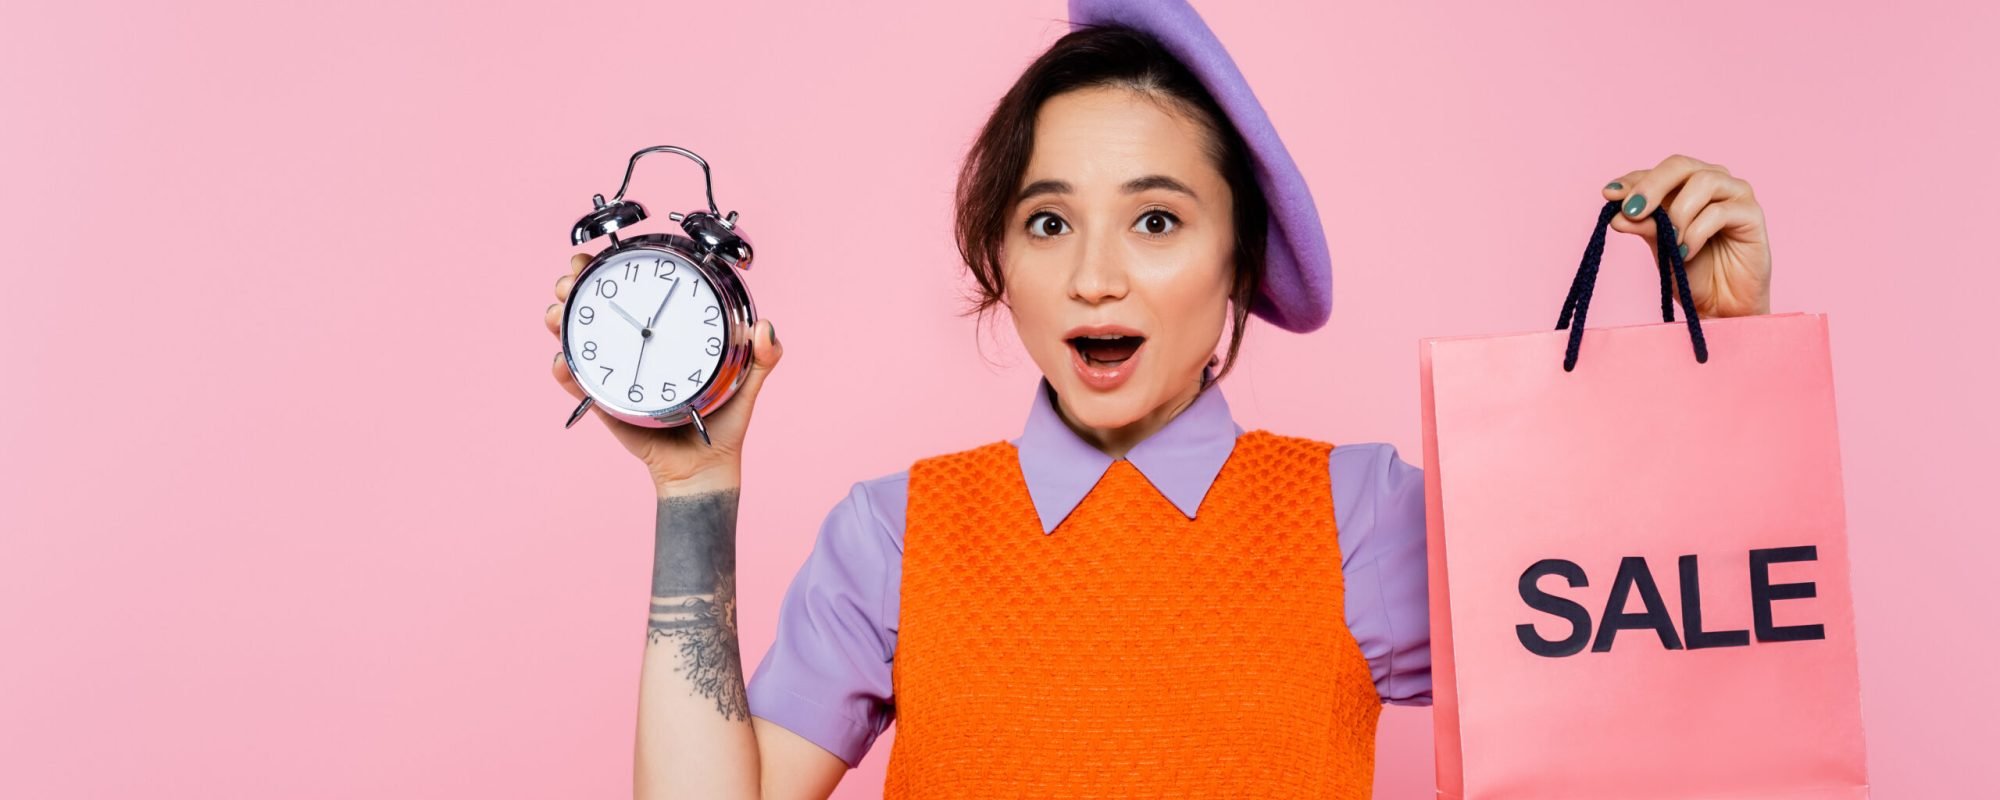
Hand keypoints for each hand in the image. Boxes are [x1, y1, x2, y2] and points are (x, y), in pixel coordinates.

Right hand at [547, 253, 783, 493]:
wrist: (705, 468)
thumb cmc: (723, 423)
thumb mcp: (747, 382)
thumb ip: (764, 356)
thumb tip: (766, 328)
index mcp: (664, 335)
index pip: (633, 293)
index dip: (607, 270)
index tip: (595, 257)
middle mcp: (636, 348)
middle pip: (594, 309)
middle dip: (573, 288)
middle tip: (570, 281)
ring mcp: (616, 374)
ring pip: (577, 340)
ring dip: (560, 322)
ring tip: (558, 315)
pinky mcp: (606, 403)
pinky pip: (579, 384)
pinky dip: (564, 371)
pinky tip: (561, 362)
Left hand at [1601, 154, 1771, 317]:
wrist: (1721, 304)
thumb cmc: (1692, 271)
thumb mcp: (1660, 247)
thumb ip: (1644, 226)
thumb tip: (1616, 216)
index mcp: (1685, 185)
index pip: (1654, 172)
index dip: (1631, 181)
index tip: (1608, 195)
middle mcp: (1711, 181)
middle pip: (1680, 164)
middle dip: (1652, 186)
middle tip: (1632, 210)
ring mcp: (1735, 194)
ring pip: (1703, 181)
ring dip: (1679, 213)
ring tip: (1671, 243)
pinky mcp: (1752, 214)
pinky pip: (1720, 211)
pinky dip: (1696, 232)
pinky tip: (1685, 252)